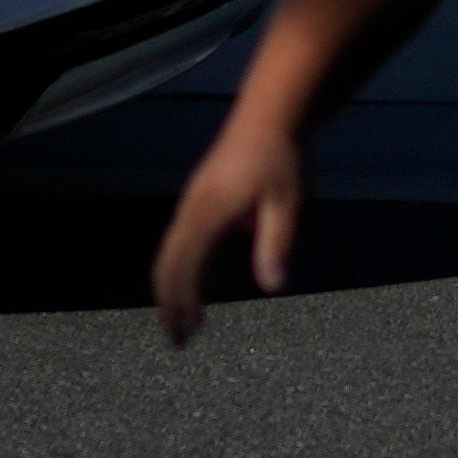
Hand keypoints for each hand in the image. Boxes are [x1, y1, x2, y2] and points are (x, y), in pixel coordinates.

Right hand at [150, 112, 302, 345]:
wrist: (270, 115)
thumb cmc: (281, 158)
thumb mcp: (288, 201)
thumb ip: (277, 243)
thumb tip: (273, 287)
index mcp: (210, 210)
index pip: (187, 264)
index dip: (184, 301)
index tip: (187, 332)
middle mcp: (193, 207)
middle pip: (168, 263)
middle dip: (169, 304)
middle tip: (178, 342)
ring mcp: (192, 202)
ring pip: (169, 253)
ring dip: (171, 289)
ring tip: (183, 324)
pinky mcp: (199, 200)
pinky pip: (179, 241)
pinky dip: (179, 270)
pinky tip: (194, 288)